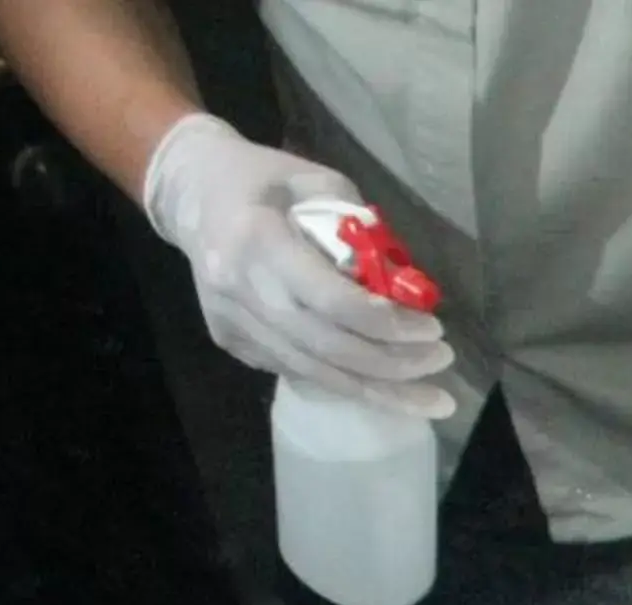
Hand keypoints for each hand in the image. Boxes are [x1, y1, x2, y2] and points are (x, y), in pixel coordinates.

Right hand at [141, 114, 454, 416]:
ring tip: (430, 398)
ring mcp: (231, 321)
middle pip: (327, 348)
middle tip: (441, 363)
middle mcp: (238, 288)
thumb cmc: (264, 179)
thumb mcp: (316, 182)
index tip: (433, 329)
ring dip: (378, 390)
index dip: (387, 324)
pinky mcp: (231, 341)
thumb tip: (405, 285)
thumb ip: (359, 230)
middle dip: (393, 366)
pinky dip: (345, 381)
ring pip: (314, 372)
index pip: (331, 300)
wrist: (190, 192)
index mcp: (257, 239)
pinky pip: (297, 371)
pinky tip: (385, 386)